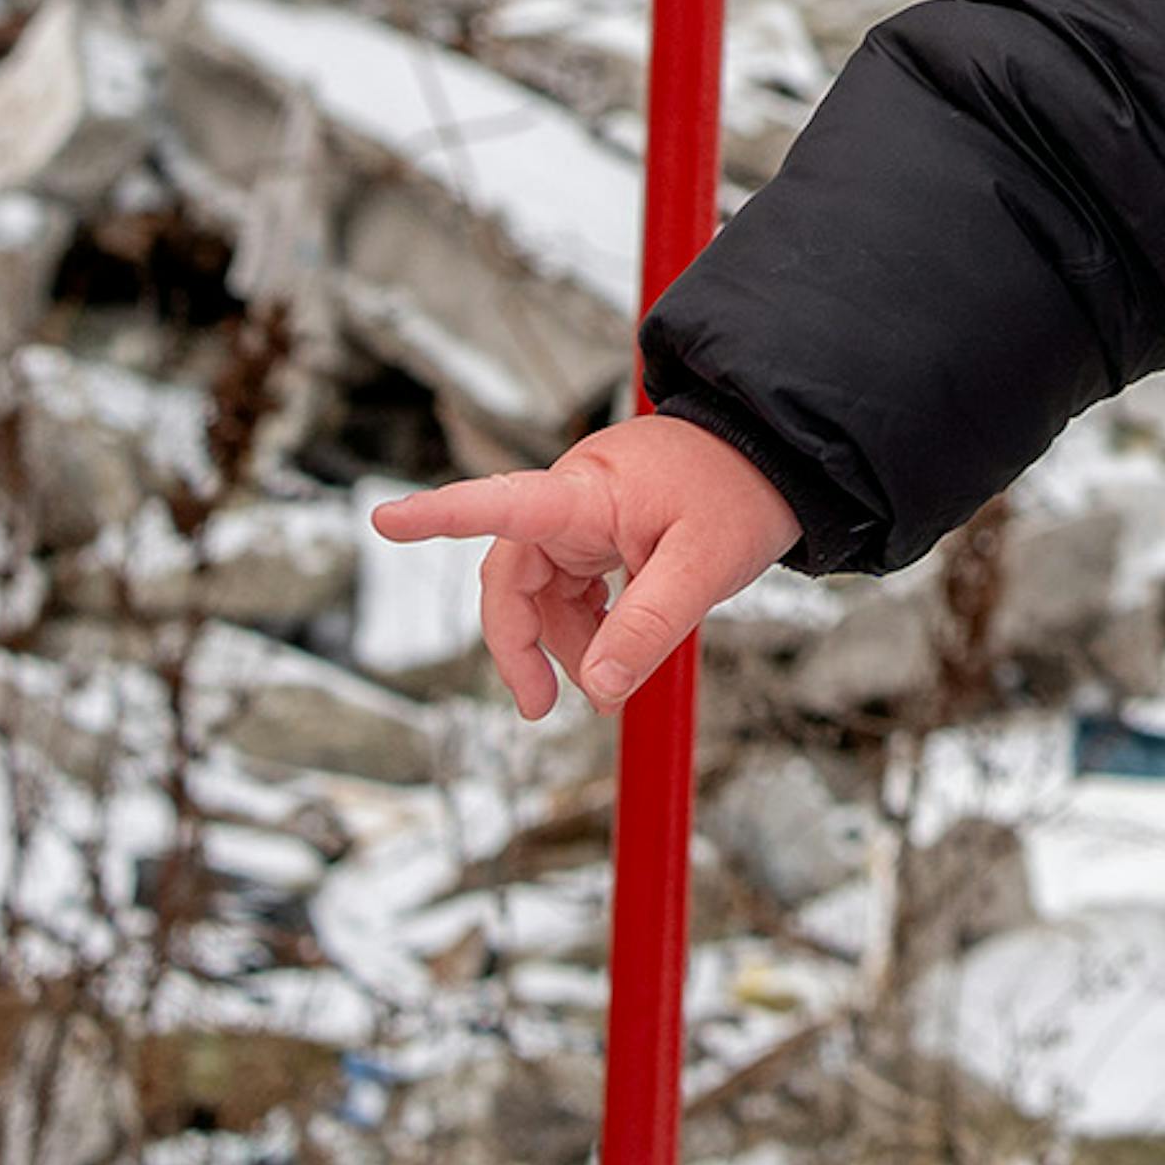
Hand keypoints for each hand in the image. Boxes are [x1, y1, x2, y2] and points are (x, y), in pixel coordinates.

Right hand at [367, 410, 794, 716]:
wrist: (777, 457)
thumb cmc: (741, 493)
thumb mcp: (703, 568)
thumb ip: (647, 630)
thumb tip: (595, 689)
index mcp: (585, 492)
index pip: (500, 505)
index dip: (441, 515)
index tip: (387, 520)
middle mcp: (572, 499)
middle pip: (512, 577)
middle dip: (521, 644)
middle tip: (540, 707)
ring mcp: (583, 516)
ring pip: (541, 591)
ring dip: (561, 642)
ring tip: (603, 685)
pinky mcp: (600, 531)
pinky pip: (569, 587)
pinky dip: (583, 626)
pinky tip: (609, 654)